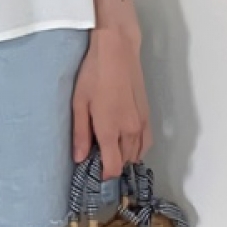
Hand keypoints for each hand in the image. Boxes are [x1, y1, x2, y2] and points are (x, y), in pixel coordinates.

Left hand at [71, 25, 151, 179]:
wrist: (117, 51)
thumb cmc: (93, 74)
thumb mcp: (79, 102)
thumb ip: (80, 133)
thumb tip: (79, 159)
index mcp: (110, 130)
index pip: (113, 167)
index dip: (104, 175)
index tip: (94, 172)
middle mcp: (129, 132)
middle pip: (125, 162)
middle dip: (112, 164)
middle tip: (98, 155)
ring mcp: (141, 124)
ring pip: (136, 154)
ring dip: (124, 156)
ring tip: (110, 147)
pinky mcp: (147, 115)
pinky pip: (146, 142)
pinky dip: (137, 148)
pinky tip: (126, 140)